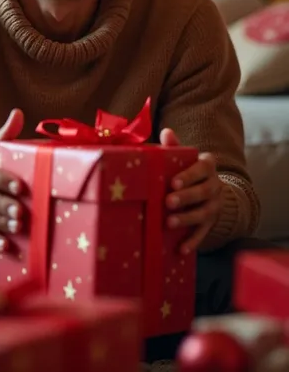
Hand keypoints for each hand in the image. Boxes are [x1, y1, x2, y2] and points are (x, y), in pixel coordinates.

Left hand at [160, 128, 222, 253]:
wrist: (210, 189)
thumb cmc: (188, 170)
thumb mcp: (184, 157)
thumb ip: (175, 146)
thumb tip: (166, 132)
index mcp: (208, 166)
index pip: (202, 169)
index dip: (188, 176)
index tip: (173, 182)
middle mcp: (215, 186)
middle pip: (203, 192)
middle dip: (186, 198)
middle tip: (167, 202)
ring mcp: (214, 206)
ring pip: (203, 214)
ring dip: (187, 219)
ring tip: (169, 223)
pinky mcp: (211, 223)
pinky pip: (203, 233)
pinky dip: (193, 242)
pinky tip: (180, 249)